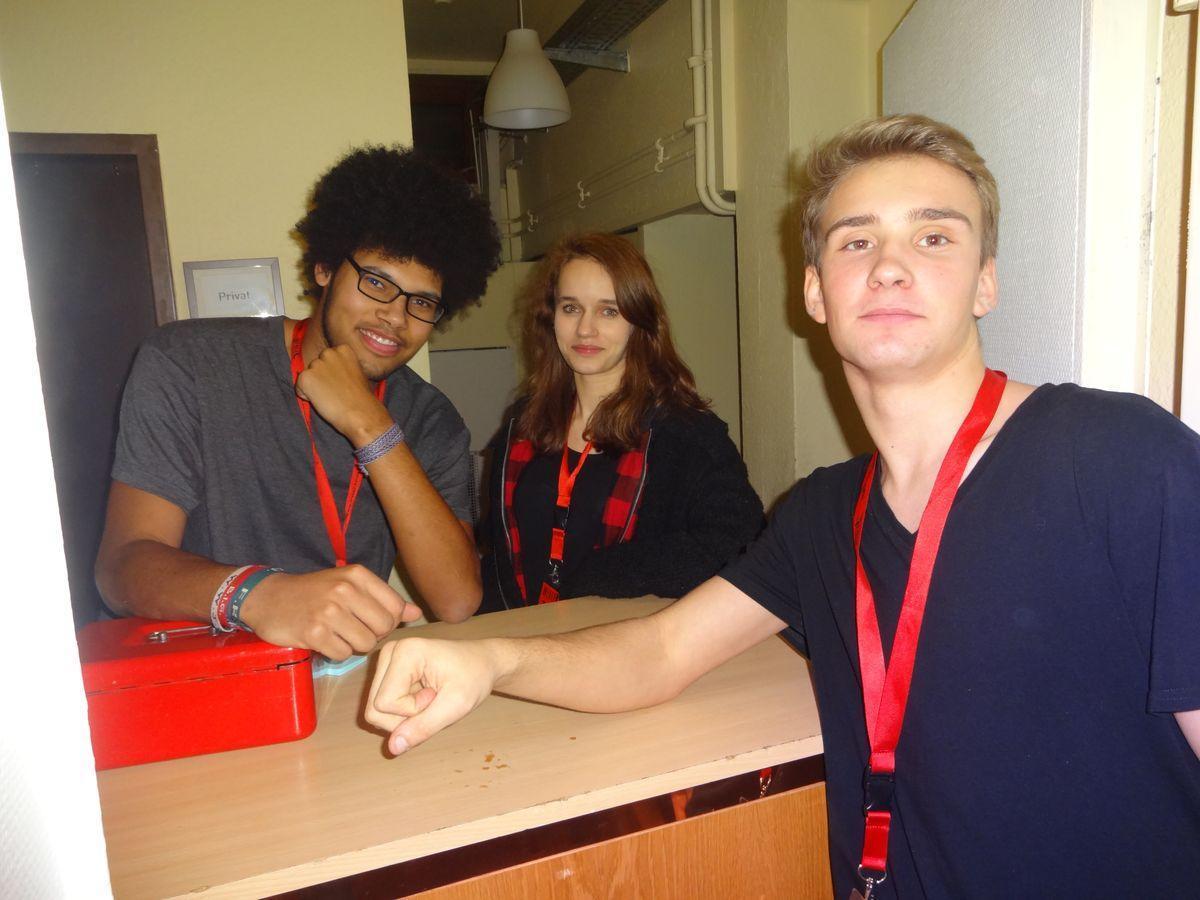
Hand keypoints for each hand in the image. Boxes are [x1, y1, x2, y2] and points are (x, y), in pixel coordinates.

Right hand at [239, 565, 420, 659]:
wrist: (268, 598)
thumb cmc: (314, 592)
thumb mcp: (350, 585)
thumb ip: (384, 599)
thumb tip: (416, 613)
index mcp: (357, 575)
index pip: (396, 607)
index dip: (389, 621)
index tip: (372, 621)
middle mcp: (344, 590)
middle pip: (384, 627)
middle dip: (373, 635)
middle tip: (354, 630)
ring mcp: (328, 611)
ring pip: (365, 644)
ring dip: (354, 646)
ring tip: (338, 634)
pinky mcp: (313, 632)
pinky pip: (343, 654)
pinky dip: (336, 653)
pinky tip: (324, 641)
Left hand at [295, 344, 391, 443]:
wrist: (360, 413)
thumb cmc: (362, 398)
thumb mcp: (357, 374)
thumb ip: (343, 368)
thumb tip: (332, 373)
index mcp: (343, 350)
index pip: (328, 358)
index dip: (332, 372)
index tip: (342, 383)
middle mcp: (329, 353)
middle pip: (316, 365)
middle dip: (321, 377)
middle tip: (334, 391)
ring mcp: (316, 364)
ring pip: (307, 376)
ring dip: (314, 387)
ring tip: (330, 397)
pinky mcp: (306, 377)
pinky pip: (299, 387)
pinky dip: (306, 396)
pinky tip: (322, 401)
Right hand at [365, 637, 499, 754]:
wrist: (483, 663)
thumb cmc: (475, 678)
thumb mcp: (456, 705)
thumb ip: (424, 727)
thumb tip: (392, 748)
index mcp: (404, 652)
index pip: (384, 704)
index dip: (412, 712)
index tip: (437, 695)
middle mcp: (389, 652)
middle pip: (375, 709)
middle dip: (406, 717)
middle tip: (434, 699)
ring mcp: (386, 661)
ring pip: (376, 711)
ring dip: (406, 715)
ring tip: (431, 697)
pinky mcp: (388, 671)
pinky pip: (383, 707)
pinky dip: (404, 711)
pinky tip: (423, 696)